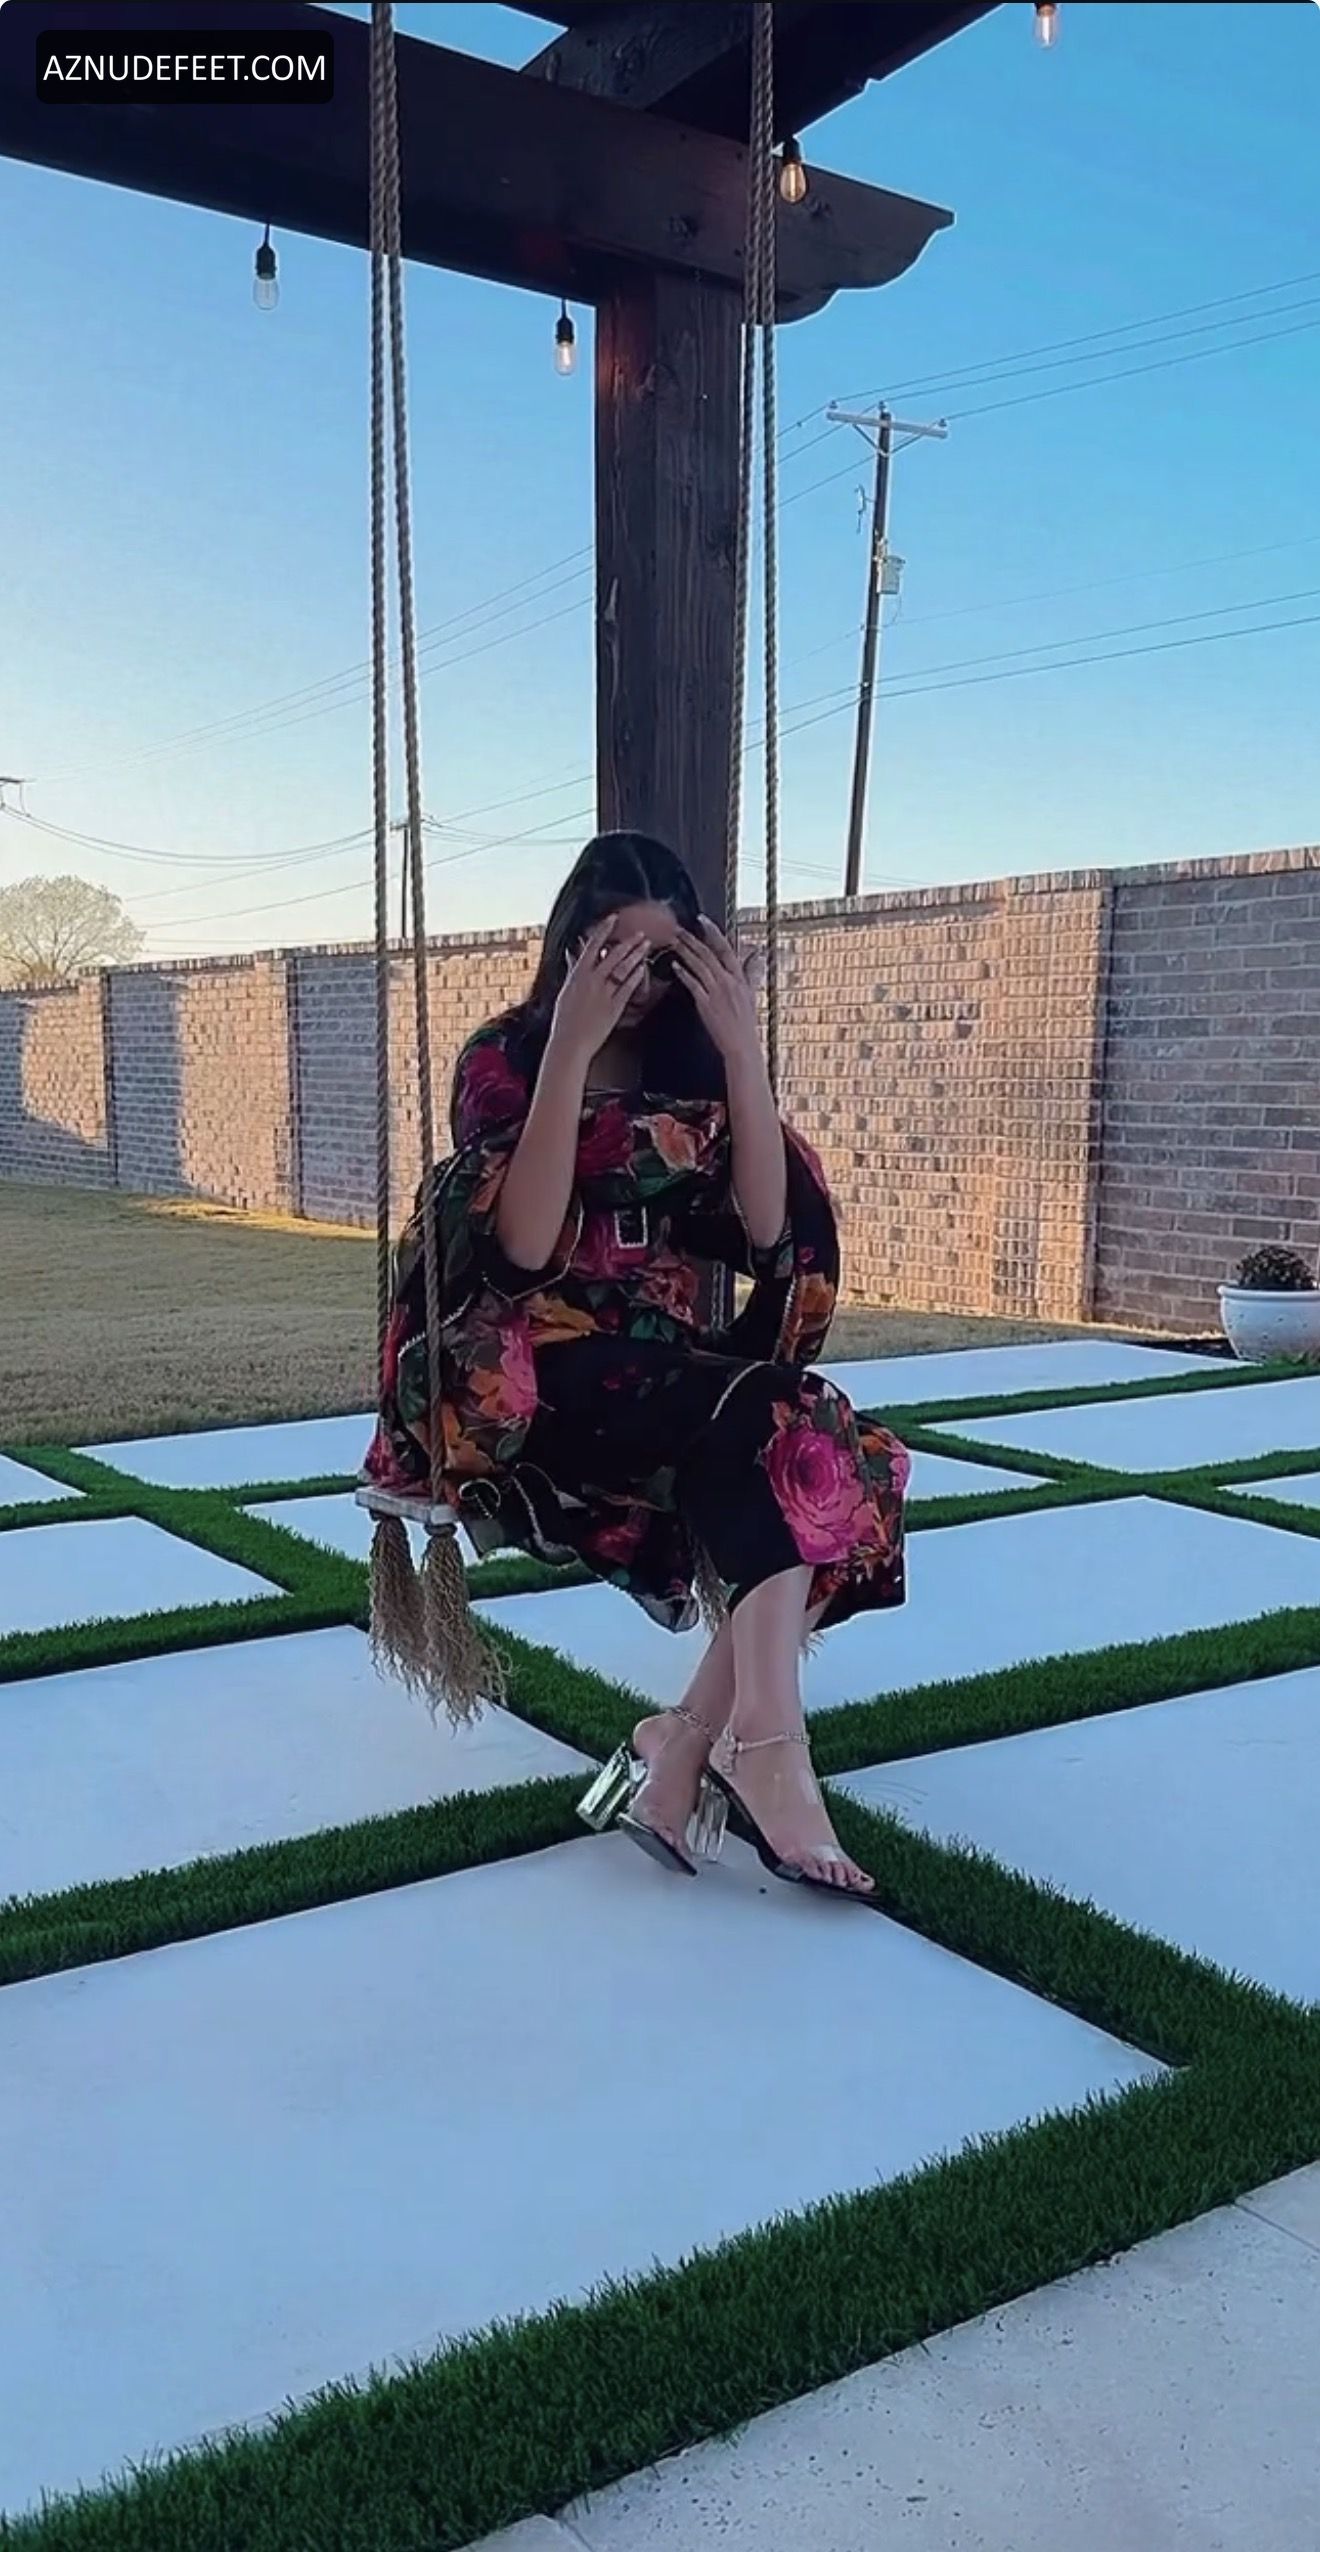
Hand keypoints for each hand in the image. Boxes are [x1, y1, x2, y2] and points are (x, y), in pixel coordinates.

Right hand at [547, 916, 648, 1067]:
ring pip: (623, 969)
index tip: (614, 918)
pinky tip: (644, 968)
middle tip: (641, 933)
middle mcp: (591, 980)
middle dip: (628, 943)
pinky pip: (628, 988)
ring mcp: (604, 993)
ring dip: (636, 955)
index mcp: (577, 975)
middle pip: (613, 955)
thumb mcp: (566, 990)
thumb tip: (572, 953)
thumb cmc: (564, 1019)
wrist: (569, 1043)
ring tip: (646, 946)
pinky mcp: (614, 1007)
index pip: (592, 946)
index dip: (604, 930)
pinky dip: (636, 976)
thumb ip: (572, 970)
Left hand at [674, 919, 764, 1068]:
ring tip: (674, 942)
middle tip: (679, 928)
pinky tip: (675, 965)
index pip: (726, 948)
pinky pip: (693, 984)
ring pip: (699, 966)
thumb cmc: (746, 1023)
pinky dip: (684, 973)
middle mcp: (728, 981)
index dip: (713, 932)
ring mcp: (716, 992)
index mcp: (740, 978)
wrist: (741, 1045)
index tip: (702, 920)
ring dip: (685, 952)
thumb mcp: (752, 993)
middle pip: (709, 954)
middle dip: (692, 939)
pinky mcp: (706, 1004)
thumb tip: (758, 954)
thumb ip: (752, 972)